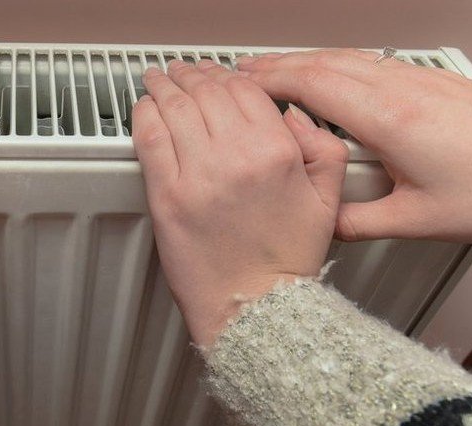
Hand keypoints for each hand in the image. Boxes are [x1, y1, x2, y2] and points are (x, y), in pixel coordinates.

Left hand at [132, 60, 347, 343]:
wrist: (256, 307)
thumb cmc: (284, 259)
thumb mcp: (327, 198)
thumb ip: (322, 146)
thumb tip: (291, 113)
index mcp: (277, 152)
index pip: (245, 90)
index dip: (224, 74)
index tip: (214, 74)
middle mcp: (237, 157)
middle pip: (206, 92)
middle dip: (191, 75)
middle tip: (181, 71)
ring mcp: (198, 175)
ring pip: (175, 107)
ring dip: (163, 85)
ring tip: (157, 79)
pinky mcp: (167, 196)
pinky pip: (150, 138)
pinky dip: (144, 114)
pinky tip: (144, 107)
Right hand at [237, 49, 471, 241]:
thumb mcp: (418, 222)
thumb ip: (356, 223)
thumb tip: (320, 225)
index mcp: (391, 120)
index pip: (311, 84)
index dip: (267, 82)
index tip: (236, 86)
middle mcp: (403, 90)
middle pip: (323, 62)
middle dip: (276, 66)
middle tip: (240, 76)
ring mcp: (422, 81)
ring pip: (348, 59)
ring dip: (306, 63)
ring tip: (278, 76)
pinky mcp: (438, 84)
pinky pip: (373, 64)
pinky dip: (339, 67)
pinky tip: (336, 82)